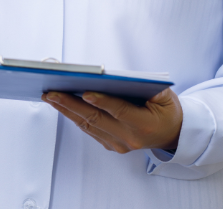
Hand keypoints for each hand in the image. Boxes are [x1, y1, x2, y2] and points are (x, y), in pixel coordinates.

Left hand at [42, 89, 182, 152]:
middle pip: (95, 119)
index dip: (102, 102)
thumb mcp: (164, 95)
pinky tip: (61, 105)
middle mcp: (129, 138)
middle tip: (52, 92)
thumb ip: (145, 86)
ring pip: (88, 125)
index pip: (120, 111)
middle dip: (71, 104)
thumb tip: (116, 77)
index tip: (85, 92)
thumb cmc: (166, 109)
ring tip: (50, 96)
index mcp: (144, 124)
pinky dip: (74, 116)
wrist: (172, 134)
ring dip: (66, 110)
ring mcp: (118, 144)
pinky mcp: (111, 145)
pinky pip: (89, 129)